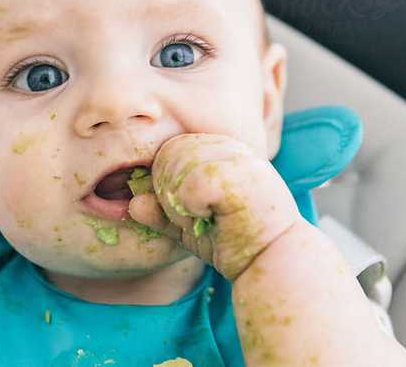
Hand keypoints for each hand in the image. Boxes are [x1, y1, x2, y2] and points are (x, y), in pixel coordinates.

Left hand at [129, 134, 300, 279]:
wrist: (272, 260)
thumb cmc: (233, 241)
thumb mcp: (189, 225)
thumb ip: (161, 212)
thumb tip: (133, 203)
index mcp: (218, 148)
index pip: (167, 151)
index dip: (166, 184)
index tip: (193, 210)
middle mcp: (228, 144)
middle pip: (166, 155)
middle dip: (170, 194)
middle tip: (201, 216)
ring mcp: (234, 155)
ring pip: (173, 166)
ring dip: (181, 203)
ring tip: (210, 217)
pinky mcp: (235, 172)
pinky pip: (186, 186)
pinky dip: (191, 208)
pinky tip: (214, 217)